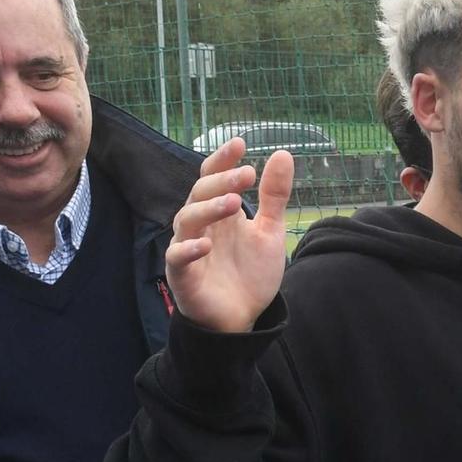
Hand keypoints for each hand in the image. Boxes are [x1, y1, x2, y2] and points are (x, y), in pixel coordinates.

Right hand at [166, 139, 294, 332]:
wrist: (243, 318)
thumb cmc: (250, 273)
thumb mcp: (269, 231)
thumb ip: (274, 196)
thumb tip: (283, 153)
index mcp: (219, 212)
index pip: (213, 177)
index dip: (222, 160)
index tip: (240, 143)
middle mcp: (200, 226)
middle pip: (200, 193)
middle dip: (222, 181)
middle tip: (246, 175)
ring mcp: (188, 249)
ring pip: (187, 220)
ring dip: (209, 208)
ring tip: (235, 203)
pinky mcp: (182, 276)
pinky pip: (177, 258)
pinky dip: (188, 249)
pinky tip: (205, 244)